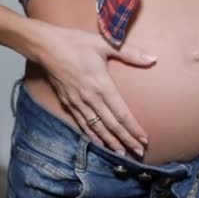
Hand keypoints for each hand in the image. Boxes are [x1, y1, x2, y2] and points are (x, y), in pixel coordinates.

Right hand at [35, 22, 156, 157]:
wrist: (45, 46)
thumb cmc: (75, 42)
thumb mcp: (104, 44)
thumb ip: (130, 53)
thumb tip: (152, 58)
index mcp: (101, 85)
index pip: (121, 113)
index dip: (133, 128)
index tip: (144, 139)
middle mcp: (90, 98)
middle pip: (111, 125)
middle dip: (126, 140)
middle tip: (139, 152)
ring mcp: (77, 103)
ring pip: (97, 128)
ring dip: (110, 142)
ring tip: (122, 154)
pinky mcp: (68, 103)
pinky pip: (82, 124)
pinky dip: (92, 136)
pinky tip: (99, 143)